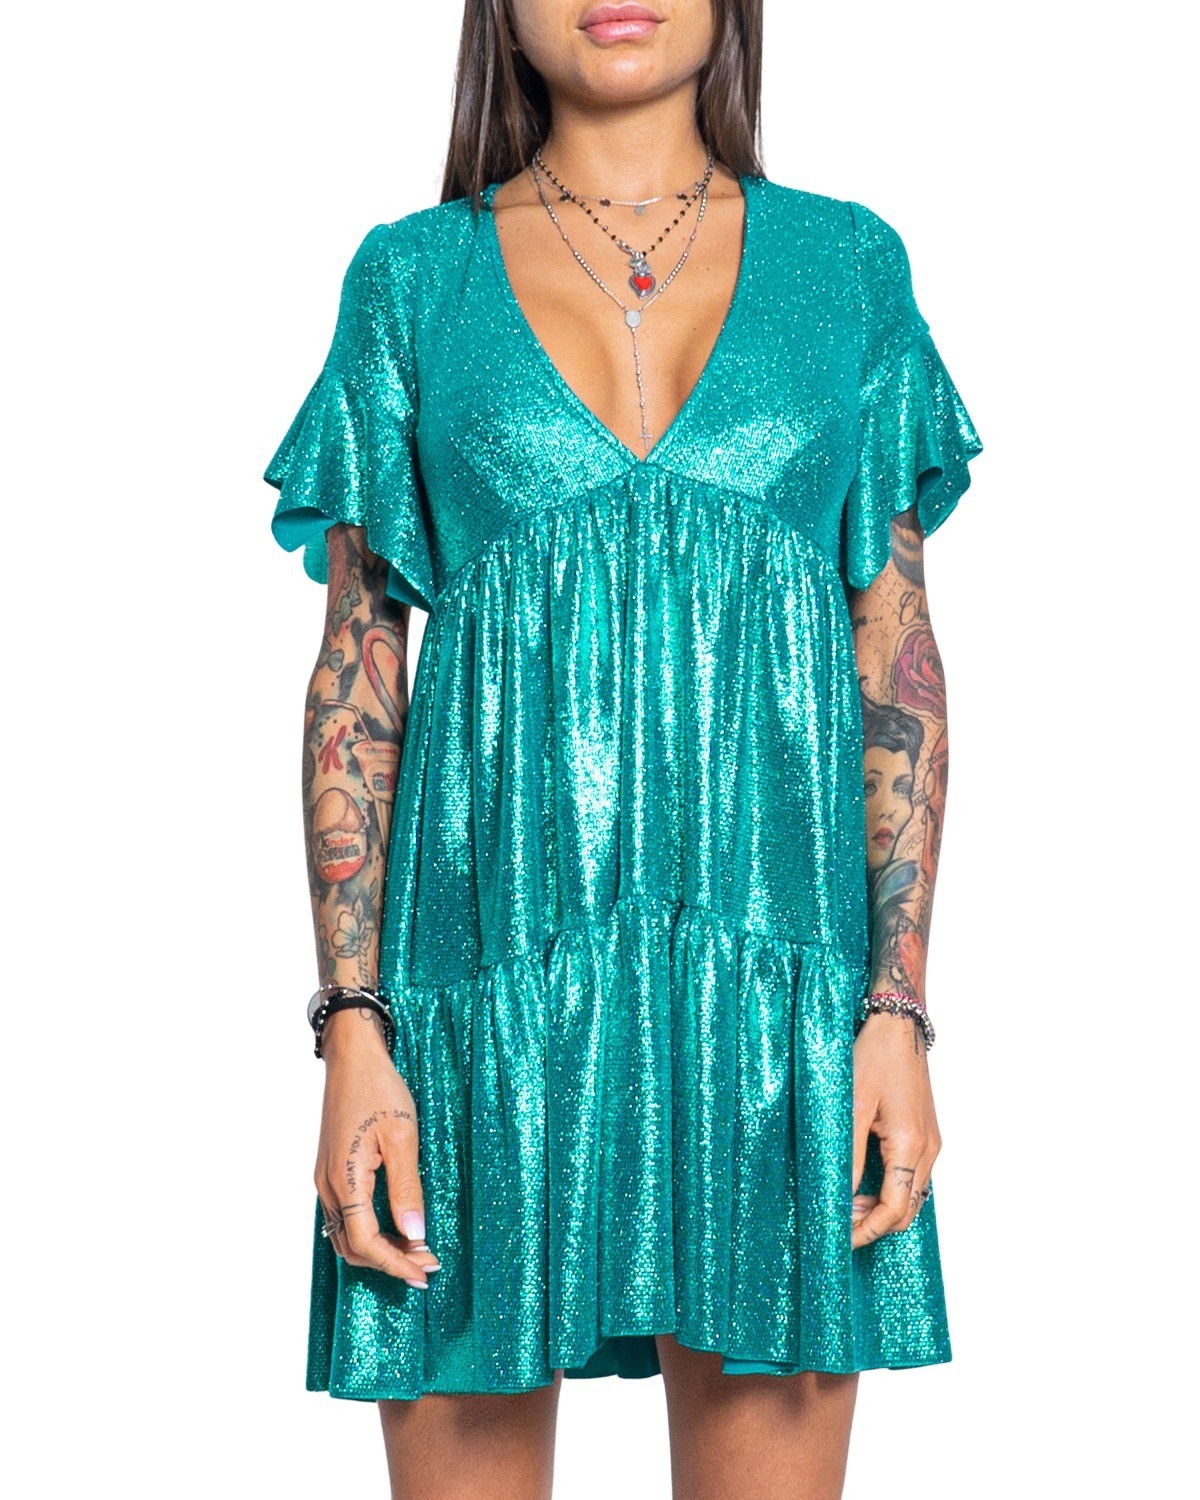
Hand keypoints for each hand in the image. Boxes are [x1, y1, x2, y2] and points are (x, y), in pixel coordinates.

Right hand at [314, 1018, 441, 1286]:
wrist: (352, 1058)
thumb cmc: (379, 1089)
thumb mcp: (403, 1137)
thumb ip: (407, 1188)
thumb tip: (414, 1233)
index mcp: (344, 1179)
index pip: (366, 1242)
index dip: (395, 1262)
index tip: (425, 1272)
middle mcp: (327, 1185)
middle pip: (353, 1246)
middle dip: (389, 1261)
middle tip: (426, 1264)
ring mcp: (325, 1178)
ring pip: (346, 1234)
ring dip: (378, 1249)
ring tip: (415, 1249)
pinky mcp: (330, 1170)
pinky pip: (344, 1215)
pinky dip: (368, 1230)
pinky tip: (394, 1226)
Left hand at [850, 1010, 941, 1248]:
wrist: (898, 1026)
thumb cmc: (872, 1057)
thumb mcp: (851, 1106)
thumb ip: (847, 1156)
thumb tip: (839, 1197)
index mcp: (911, 1144)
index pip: (894, 1210)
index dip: (866, 1230)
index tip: (839, 1238)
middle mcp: (928, 1149)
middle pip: (907, 1210)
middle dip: (874, 1224)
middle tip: (838, 1223)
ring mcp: (932, 1142)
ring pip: (912, 1196)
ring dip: (882, 1209)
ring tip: (846, 1203)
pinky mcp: (927, 1135)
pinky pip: (913, 1177)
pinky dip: (891, 1190)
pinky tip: (864, 1184)